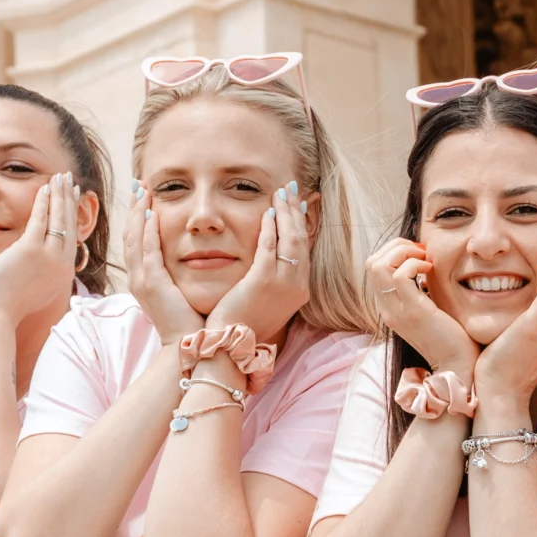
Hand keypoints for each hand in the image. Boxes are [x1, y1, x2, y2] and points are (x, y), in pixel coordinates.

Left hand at [0, 172, 84, 320]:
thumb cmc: (9, 307)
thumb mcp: (34, 290)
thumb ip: (41, 274)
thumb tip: (40, 267)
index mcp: (62, 274)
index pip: (71, 238)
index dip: (72, 216)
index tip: (74, 200)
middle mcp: (61, 264)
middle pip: (69, 225)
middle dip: (70, 200)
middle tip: (72, 181)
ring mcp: (49, 256)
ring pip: (59, 219)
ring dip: (60, 195)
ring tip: (61, 177)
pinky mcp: (31, 250)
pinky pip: (41, 219)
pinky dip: (44, 202)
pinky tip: (45, 187)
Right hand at [123, 181, 204, 341]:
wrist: (188, 346)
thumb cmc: (189, 321)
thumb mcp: (180, 292)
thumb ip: (180, 273)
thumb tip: (192, 257)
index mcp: (143, 280)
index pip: (136, 242)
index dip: (138, 219)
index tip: (144, 197)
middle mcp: (137, 279)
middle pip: (130, 236)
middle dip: (135, 209)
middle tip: (139, 186)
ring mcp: (142, 281)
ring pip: (135, 239)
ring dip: (139, 214)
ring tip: (144, 192)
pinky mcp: (153, 285)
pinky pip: (148, 251)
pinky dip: (148, 231)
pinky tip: (153, 214)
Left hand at [206, 182, 312, 344]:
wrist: (231, 347)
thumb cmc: (243, 324)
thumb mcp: (266, 300)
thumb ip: (272, 278)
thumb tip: (271, 258)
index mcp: (299, 290)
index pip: (304, 249)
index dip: (301, 224)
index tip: (298, 205)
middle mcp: (297, 286)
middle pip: (301, 240)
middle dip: (295, 211)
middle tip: (290, 190)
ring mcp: (283, 284)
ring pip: (290, 240)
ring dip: (285, 213)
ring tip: (280, 194)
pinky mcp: (264, 281)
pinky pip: (270, 247)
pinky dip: (271, 228)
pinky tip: (267, 213)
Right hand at [367, 238, 476, 380]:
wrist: (457, 365)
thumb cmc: (449, 336)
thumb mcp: (427, 309)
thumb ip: (419, 290)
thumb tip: (424, 264)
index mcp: (388, 307)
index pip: (374, 268)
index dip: (394, 252)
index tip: (418, 254)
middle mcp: (386, 308)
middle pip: (372, 262)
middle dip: (396, 247)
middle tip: (420, 252)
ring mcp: (396, 311)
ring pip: (379, 264)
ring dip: (403, 252)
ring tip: (424, 258)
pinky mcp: (412, 312)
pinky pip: (400, 275)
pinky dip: (415, 264)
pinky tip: (431, 270)